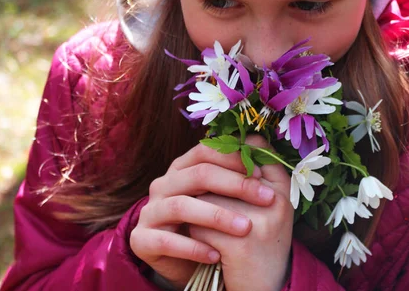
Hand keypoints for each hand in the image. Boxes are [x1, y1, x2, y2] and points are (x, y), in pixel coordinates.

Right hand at [129, 139, 276, 287]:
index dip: (235, 159)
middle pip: (199, 175)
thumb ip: (239, 174)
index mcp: (182, 168)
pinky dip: (193, 248)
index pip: (207, 151)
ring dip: (218, 216)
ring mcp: (150, 211)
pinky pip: (167, 241)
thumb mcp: (225, 199)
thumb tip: (262, 146)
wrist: (186, 263)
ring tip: (246, 228)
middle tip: (267, 198)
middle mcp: (163, 185)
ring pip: (182, 206)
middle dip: (236, 185)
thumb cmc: (211, 226)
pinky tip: (217, 255)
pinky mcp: (141, 239)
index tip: (263, 174)